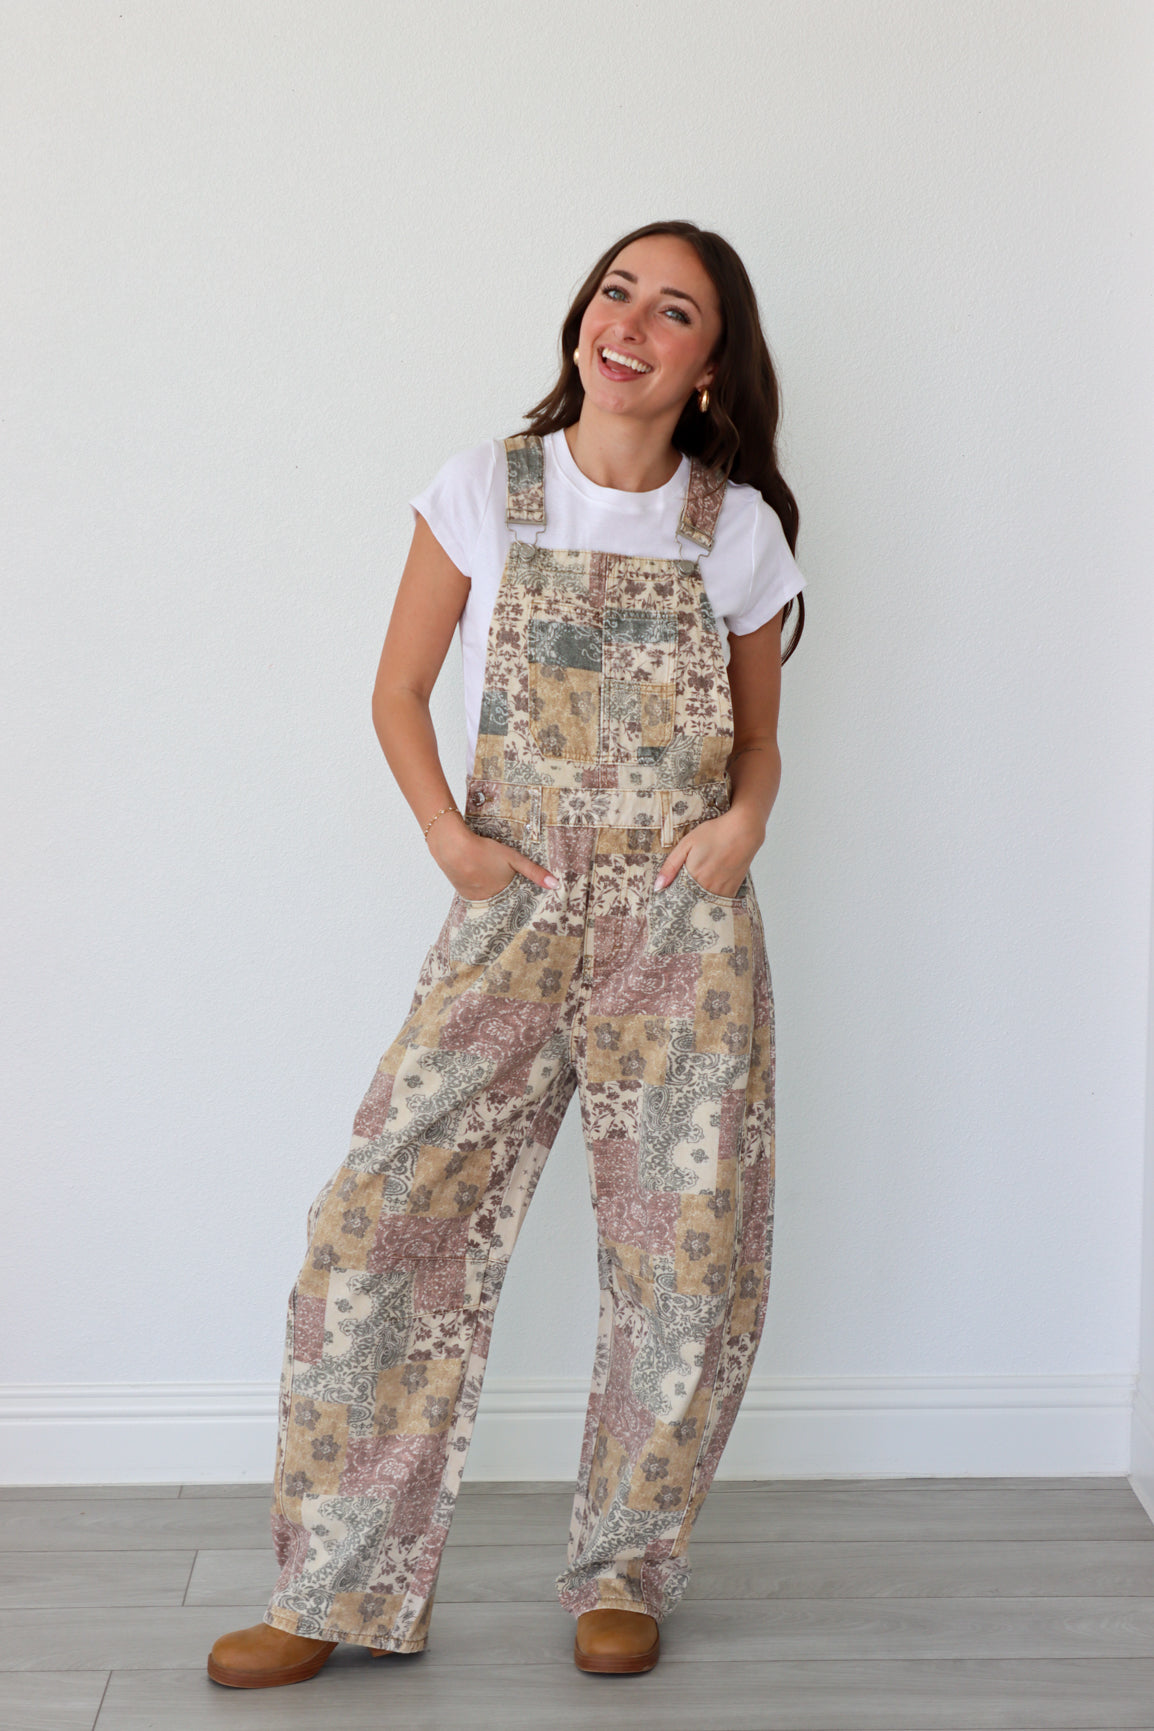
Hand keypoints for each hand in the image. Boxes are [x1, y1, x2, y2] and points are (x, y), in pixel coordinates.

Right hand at [428, 812, 557, 901]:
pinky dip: (477, 886)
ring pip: (486, 896)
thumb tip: (555, 885)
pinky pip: (474, 892)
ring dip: (489, 889)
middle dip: (503, 893)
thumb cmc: (484, 851)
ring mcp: (472, 897)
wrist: (452, 847)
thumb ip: (534, 872)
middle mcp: (487, 900)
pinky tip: (477, 874)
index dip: (518, 896)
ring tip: (489, 875)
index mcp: (501, 895)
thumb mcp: (513, 859)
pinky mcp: (461, 891)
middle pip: (500, 899)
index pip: (514, 902)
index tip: (522, 894)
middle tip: (503, 879)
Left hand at [653, 809, 763, 898]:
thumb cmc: (715, 833)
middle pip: (691, 903)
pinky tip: (708, 894)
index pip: (677, 898)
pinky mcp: (733, 888)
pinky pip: (719, 902)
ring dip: (698, 903)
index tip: (665, 902)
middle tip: (677, 904)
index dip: (671, 900)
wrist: (744, 830)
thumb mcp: (687, 844)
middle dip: (683, 903)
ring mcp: (722, 889)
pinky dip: (712, 901)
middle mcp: (708, 886)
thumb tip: (658, 887)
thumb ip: (671, 866)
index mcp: (693, 876)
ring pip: (705, 904)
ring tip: (693, 899)